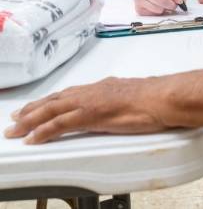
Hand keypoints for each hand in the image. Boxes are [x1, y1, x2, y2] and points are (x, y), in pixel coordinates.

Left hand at [3, 76, 166, 143]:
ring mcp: (91, 101)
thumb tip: (120, 106)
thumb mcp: (135, 97)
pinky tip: (33, 138)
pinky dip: (44, 130)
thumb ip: (122, 100)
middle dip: (34, 109)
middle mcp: (94, 90)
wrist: (165, 97)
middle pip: (56, 99)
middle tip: (15, 118)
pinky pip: (61, 123)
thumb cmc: (158, 98)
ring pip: (53, 109)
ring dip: (31, 119)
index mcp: (105, 87)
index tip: (37, 106)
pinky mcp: (91, 114)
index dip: (52, 100)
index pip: (71, 93)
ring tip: (15, 129)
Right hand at [133, 0, 188, 14]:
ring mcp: (138, 0)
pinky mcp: (139, 10)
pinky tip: (160, 6)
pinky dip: (160, 12)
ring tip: (167, 3)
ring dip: (166, 8)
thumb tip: (183, 0)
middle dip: (172, 3)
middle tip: (176, 3)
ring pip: (158, 9)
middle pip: (161, 0)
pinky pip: (155, 15)